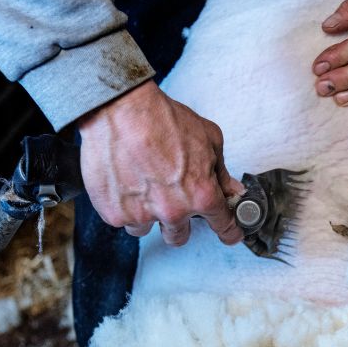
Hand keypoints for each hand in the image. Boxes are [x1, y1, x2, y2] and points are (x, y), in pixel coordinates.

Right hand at [77, 81, 243, 246]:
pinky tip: (125, 181)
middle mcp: (173, 211)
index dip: (229, 231)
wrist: (120, 109)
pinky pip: (124, 219)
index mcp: (201, 195)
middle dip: (179, 223)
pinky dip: (125, 205)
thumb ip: (221, 171)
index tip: (230, 235)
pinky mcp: (114, 213)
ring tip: (142, 184)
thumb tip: (233, 190)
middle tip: (172, 201)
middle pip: (179, 237)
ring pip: (148, 229)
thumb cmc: (164, 119)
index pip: (223, 226)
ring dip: (148, 214)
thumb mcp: (209, 139)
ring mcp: (142, 215)